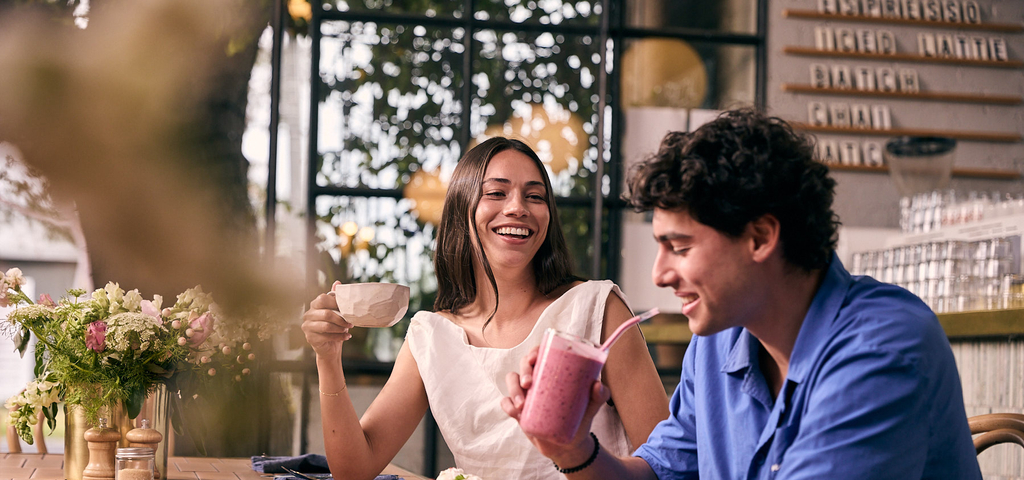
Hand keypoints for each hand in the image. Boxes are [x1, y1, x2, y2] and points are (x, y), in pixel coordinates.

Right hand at [301, 281, 353, 358]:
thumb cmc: (334, 326)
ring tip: (348, 330)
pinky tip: (346, 337)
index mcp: (314, 305)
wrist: (330, 346)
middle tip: (351, 323)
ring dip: (340, 328)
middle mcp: (308, 314)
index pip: (323, 299)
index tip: (348, 309)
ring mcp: (307, 326)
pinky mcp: (310, 337)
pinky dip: (339, 337)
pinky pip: (326, 336)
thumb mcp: (336, 311)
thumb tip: (337, 282)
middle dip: (341, 319)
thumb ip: (335, 297)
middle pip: (326, 313)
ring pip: (327, 326)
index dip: (336, 303)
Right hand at [501, 346, 610, 465]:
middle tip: (529, 383)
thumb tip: (597, 385)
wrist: (570, 445)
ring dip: (513, 389)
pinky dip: (507, 405)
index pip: (541, 353)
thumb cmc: (580, 418)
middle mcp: (538, 378)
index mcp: (553, 371)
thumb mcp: (591, 406)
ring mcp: (526, 393)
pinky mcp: (519, 409)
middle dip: (523, 371)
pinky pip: (506, 402)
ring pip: (512, 380)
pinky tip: (515, 412)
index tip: (534, 359)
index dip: (534, 351)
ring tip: (521, 405)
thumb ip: (599, 395)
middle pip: (524, 364)